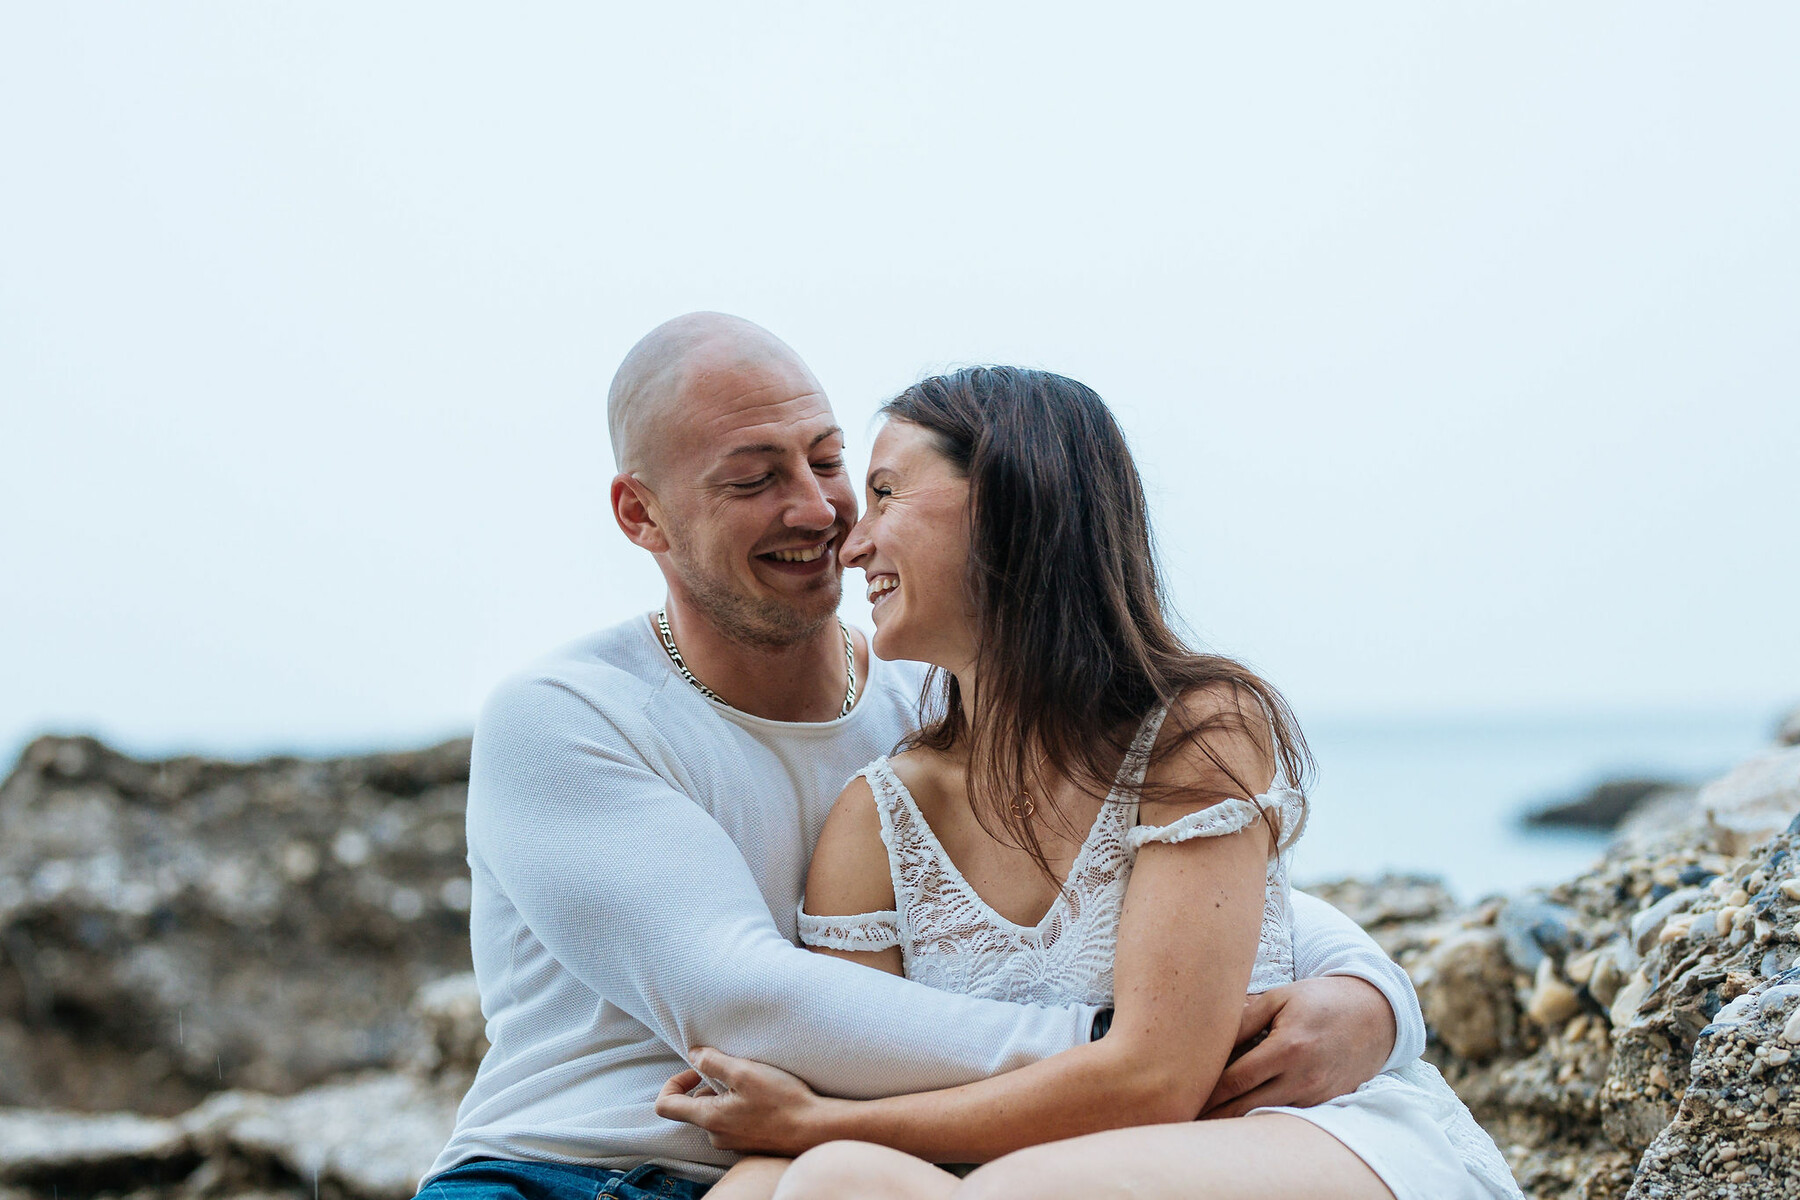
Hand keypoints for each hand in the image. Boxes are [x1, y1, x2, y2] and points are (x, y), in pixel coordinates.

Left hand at [654, 1047, 841, 1155]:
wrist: (814, 1129)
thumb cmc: (781, 1100)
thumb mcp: (744, 1071)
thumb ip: (712, 1061)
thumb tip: (693, 1054)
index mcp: (708, 1118)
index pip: (665, 1105)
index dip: (672, 1082)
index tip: (694, 1069)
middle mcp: (715, 1135)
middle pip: (693, 1107)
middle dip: (708, 1084)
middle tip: (733, 1068)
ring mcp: (732, 1142)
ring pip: (715, 1113)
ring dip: (726, 1094)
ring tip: (752, 1081)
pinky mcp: (748, 1143)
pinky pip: (733, 1121)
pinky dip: (740, 1106)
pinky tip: (762, 1096)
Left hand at [1200, 976, 1395, 1117]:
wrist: (1374, 1016)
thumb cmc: (1320, 1000)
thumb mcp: (1280, 998)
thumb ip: (1243, 1017)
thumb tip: (1205, 1034)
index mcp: (1287, 1048)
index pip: (1235, 1080)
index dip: (1205, 1091)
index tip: (1181, 1094)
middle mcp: (1302, 1078)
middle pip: (1245, 1108)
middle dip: (1212, 1114)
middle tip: (1184, 1113)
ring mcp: (1316, 1096)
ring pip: (1264, 1118)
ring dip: (1235, 1120)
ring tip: (1204, 1116)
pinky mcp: (1324, 1104)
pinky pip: (1285, 1117)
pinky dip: (1261, 1117)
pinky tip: (1240, 1113)